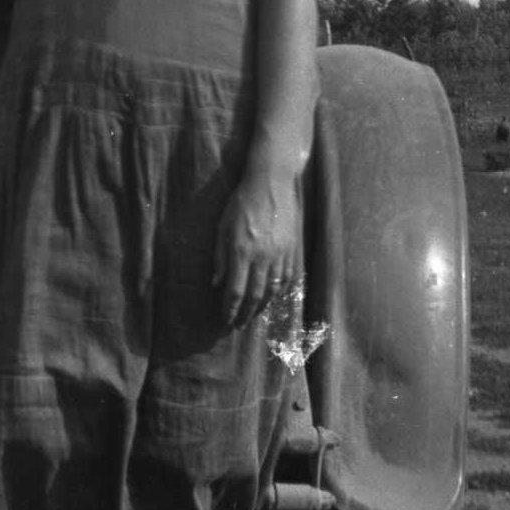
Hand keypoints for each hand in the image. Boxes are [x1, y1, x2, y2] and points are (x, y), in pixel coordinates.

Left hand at [213, 172, 298, 331]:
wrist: (271, 183)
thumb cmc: (242, 203)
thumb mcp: (223, 227)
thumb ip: (220, 257)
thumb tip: (216, 284)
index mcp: (241, 251)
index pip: (234, 290)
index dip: (229, 310)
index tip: (225, 321)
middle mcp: (262, 257)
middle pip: (254, 295)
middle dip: (245, 314)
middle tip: (238, 326)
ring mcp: (280, 254)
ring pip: (273, 290)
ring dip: (262, 306)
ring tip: (253, 314)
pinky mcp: (293, 249)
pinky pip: (288, 278)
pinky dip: (280, 292)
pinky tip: (273, 297)